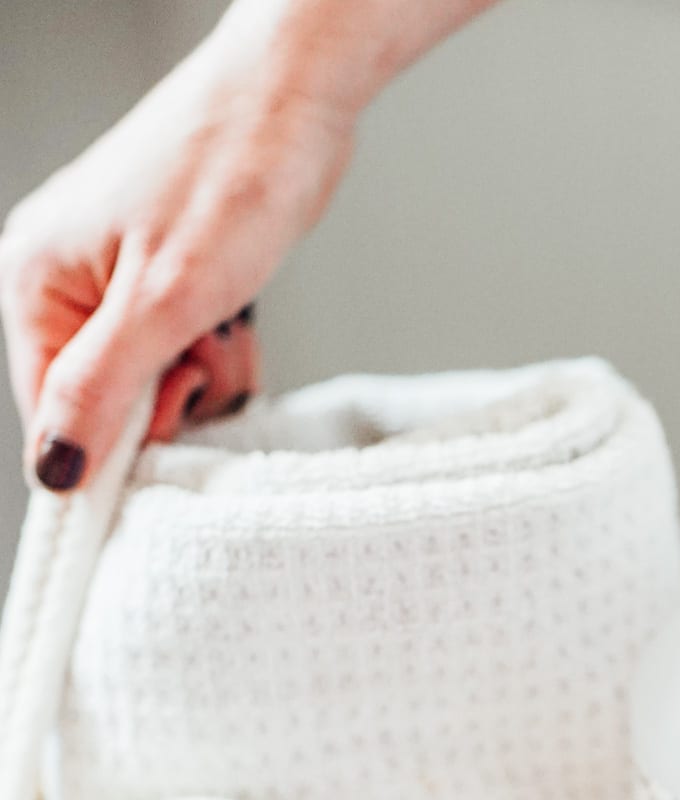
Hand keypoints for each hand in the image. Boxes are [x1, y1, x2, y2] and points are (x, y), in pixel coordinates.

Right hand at [0, 12, 358, 490]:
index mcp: (36, 282)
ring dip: (205, 372)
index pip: (54, 418)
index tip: (173, 409)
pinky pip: (184, 352)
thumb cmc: (230, 175)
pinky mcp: (165, 278)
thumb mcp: (162, 304)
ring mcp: (115, 279)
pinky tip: (235, 315)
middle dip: (173, 395)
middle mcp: (64, 282)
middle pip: (110, 407)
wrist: (293, 98)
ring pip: (158, 384)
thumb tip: (54, 471)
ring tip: (225, 322)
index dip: (118, 439)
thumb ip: (100, 393)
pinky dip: (217, 348)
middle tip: (206, 350)